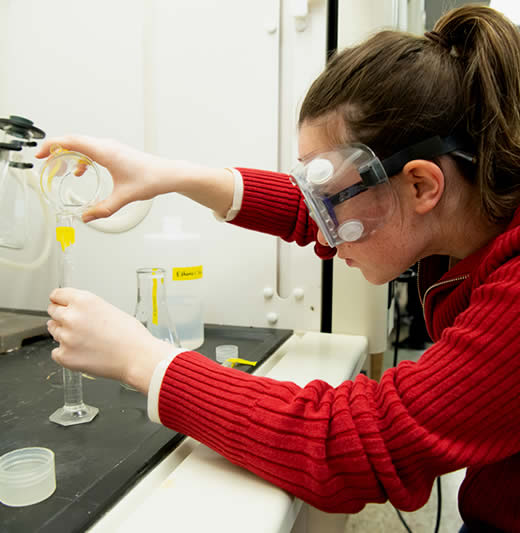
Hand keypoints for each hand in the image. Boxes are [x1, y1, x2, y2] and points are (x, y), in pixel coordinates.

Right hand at [36, 135, 173, 222]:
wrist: (168, 174)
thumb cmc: (151, 179)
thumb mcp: (124, 197)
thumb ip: (104, 209)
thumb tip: (87, 218)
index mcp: (105, 151)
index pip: (72, 142)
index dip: (53, 146)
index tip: (41, 155)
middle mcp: (107, 146)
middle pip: (74, 141)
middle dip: (56, 150)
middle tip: (44, 162)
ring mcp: (111, 148)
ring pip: (83, 145)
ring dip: (69, 154)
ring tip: (58, 168)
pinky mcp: (116, 152)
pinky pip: (92, 150)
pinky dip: (82, 158)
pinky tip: (80, 171)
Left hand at [47, 288, 174, 392]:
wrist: (137, 357)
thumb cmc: (131, 335)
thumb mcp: (109, 309)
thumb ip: (87, 308)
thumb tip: (74, 311)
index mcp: (83, 301)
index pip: (56, 295)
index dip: (60, 300)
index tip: (60, 304)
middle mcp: (71, 316)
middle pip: (53, 312)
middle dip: (62, 316)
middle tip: (77, 325)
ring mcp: (66, 337)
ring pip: (54, 331)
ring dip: (65, 334)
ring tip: (86, 340)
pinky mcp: (64, 356)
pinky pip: (57, 352)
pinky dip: (67, 353)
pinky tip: (84, 352)